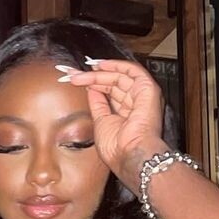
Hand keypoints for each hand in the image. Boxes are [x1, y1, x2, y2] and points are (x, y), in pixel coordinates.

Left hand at [63, 58, 169, 185]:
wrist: (129, 153)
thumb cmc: (116, 147)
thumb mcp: (101, 121)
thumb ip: (97, 104)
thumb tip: (90, 88)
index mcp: (128, 113)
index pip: (109, 92)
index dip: (92, 84)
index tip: (73, 79)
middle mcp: (137, 102)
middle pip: (113, 82)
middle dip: (91, 77)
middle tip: (70, 74)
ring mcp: (143, 95)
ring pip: (119, 76)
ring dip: (97, 73)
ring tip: (77, 74)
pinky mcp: (148, 88)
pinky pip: (132, 70)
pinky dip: (116, 65)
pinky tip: (99, 65)